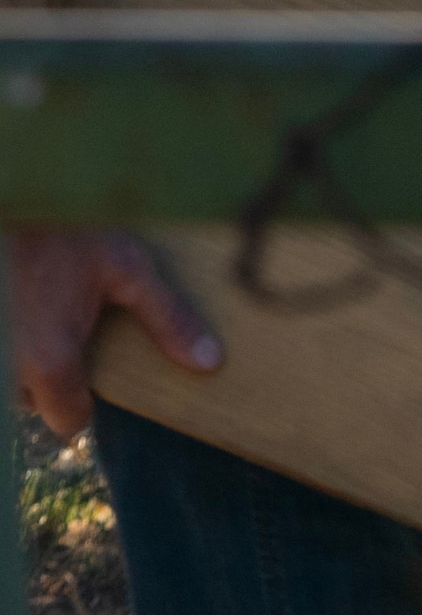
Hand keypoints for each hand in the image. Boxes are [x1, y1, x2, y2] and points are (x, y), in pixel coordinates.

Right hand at [12, 228, 217, 442]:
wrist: (20, 194)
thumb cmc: (69, 229)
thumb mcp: (128, 269)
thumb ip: (168, 319)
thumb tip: (208, 362)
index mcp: (50, 360)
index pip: (67, 420)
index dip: (85, 402)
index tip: (96, 370)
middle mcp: (8, 364)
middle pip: (32, 399)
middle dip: (51, 377)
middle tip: (69, 332)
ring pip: (9, 376)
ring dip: (24, 358)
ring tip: (43, 316)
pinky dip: (9, 337)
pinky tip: (22, 307)